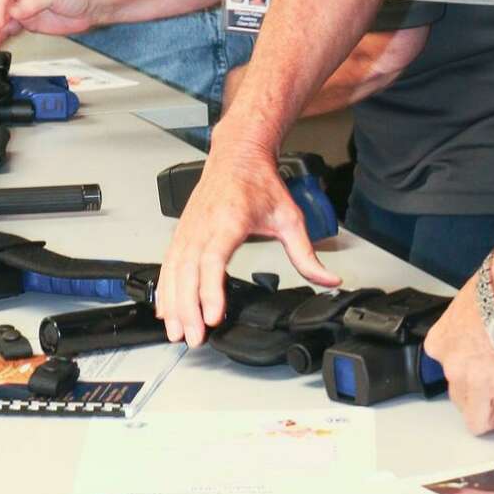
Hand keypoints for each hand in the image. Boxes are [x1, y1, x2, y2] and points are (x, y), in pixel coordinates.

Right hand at [156, 137, 340, 347]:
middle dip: (188, 308)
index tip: (213, 316)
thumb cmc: (259, 183)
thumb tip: (328, 279)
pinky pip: (168, 264)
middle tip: (194, 337)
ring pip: (174, 271)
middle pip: (188, 272)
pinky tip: (166, 309)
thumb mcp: (290, 218)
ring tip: (177, 332)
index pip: (213, 260)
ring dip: (173, 303)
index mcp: (229, 221)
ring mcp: (189, 229)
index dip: (210, 291)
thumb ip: (306, 254)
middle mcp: (203, 226)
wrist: (237, 156)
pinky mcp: (182, 232)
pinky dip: (165, 289)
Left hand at [423, 279, 493, 435]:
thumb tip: (487, 326)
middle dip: (480, 400)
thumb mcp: (469, 304)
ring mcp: (477, 381)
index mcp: (441, 342)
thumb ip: (471, 324)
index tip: (482, 373)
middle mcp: (454, 366)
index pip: (448, 370)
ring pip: (480, 421)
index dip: (468, 374)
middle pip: (460, 399)